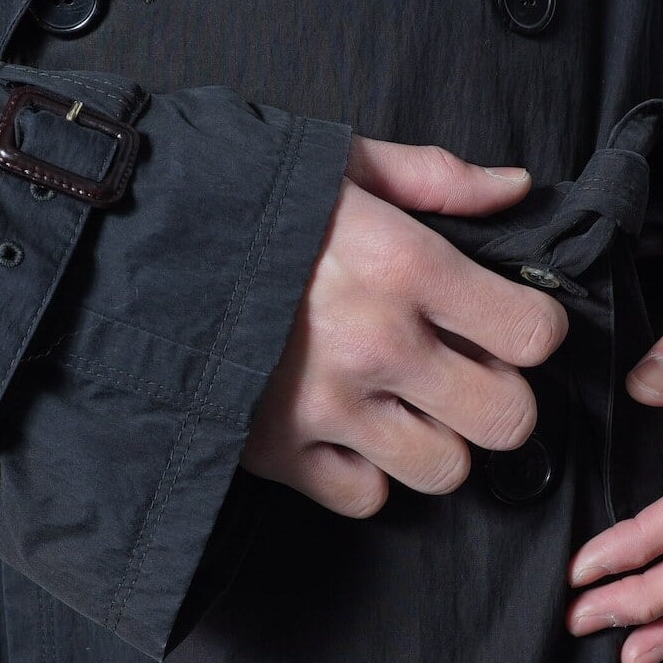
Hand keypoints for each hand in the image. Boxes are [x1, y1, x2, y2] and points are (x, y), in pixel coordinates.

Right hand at [241, 134, 568, 516]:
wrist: (129, 250)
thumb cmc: (242, 201)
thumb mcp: (340, 164)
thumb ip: (435, 177)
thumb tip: (515, 189)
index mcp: (404, 266)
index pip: (532, 334)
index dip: (532, 330)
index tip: (506, 323)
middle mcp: (378, 345)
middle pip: (507, 419)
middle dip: (499, 397)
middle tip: (467, 374)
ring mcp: (329, 409)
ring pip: (445, 469)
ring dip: (438, 440)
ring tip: (406, 404)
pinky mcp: (280, 453)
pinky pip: (366, 499)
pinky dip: (368, 475)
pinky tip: (351, 433)